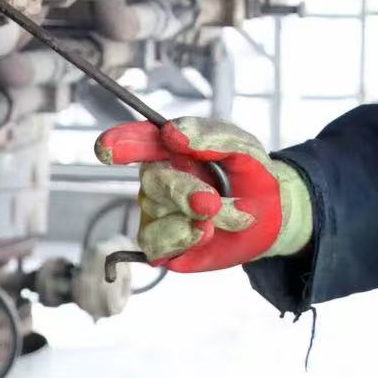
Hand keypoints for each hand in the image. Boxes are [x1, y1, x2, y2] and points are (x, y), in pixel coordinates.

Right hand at [94, 116, 312, 270]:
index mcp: (173, 148)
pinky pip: (155, 244)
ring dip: (195, 218)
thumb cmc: (251, 177)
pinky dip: (183, 239)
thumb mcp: (245, 149)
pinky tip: (204, 234)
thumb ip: (213, 136)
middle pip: (153, 180)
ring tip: (223, 215)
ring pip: (156, 213)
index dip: (120, 142)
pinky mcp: (160, 244)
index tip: (107, 149)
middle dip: (183, 192)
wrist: (271, 219)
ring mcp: (156, 211)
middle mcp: (158, 178)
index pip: (139, 139)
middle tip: (211, 202)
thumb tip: (173, 133)